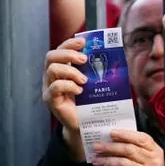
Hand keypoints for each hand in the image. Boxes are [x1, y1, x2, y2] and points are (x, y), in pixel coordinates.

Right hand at [43, 38, 88, 158]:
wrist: (88, 124)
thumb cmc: (92, 100)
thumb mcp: (95, 80)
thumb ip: (98, 67)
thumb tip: (115, 51)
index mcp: (62, 68)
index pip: (60, 49)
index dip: (69, 43)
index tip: (83, 42)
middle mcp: (52, 76)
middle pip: (51, 56)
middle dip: (68, 54)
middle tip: (84, 60)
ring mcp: (49, 88)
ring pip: (52, 69)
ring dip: (71, 71)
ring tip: (85, 80)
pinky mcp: (51, 100)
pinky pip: (55, 87)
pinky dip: (69, 86)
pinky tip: (80, 91)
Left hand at [92, 130, 164, 165]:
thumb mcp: (149, 158)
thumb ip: (137, 148)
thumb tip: (113, 140)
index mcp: (156, 151)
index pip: (141, 139)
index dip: (126, 134)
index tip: (111, 133)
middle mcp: (153, 162)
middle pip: (129, 150)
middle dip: (111, 147)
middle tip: (97, 146)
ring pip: (122, 164)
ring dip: (106, 160)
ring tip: (96, 159)